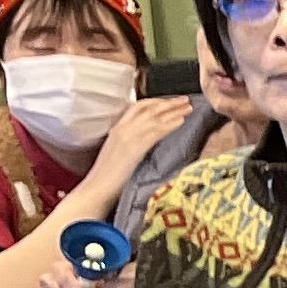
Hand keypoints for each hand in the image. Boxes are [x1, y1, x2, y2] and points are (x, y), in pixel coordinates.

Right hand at [65, 97, 197, 216]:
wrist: (98, 187)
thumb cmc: (108, 177)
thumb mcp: (119, 154)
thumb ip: (132, 144)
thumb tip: (148, 141)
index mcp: (117, 129)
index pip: (137, 108)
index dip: (155, 103)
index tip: (170, 101)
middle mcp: (121, 129)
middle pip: (147, 108)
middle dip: (168, 102)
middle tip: (185, 100)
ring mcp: (127, 136)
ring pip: (153, 117)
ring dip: (173, 111)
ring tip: (189, 107)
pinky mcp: (134, 147)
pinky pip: (155, 131)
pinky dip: (169, 125)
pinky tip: (181, 121)